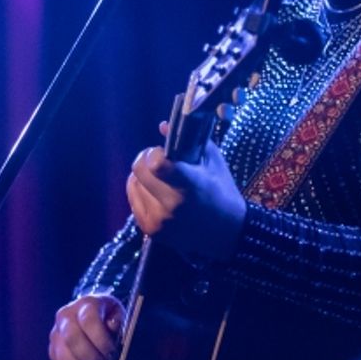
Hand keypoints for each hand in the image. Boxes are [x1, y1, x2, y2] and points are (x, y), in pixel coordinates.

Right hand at [48, 293, 124, 359]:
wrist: (90, 312)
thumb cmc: (108, 315)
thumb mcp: (118, 313)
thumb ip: (118, 324)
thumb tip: (114, 336)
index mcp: (85, 304)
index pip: (89, 320)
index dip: (101, 339)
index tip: (114, 355)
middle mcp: (66, 317)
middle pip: (73, 340)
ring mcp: (56, 334)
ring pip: (65, 359)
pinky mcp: (53, 351)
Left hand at [127, 135, 247, 259]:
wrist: (227, 233)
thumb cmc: (222, 192)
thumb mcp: (213, 162)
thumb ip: (189, 140)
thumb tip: (161, 126)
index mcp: (189, 185)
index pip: (156, 164)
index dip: (155, 153)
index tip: (163, 152)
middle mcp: (171, 205)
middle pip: (138, 170)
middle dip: (146, 159)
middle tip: (158, 161)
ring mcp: (159, 220)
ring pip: (133, 184)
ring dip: (144, 177)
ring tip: (160, 179)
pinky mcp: (151, 231)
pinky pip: (133, 200)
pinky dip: (141, 192)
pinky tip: (155, 192)